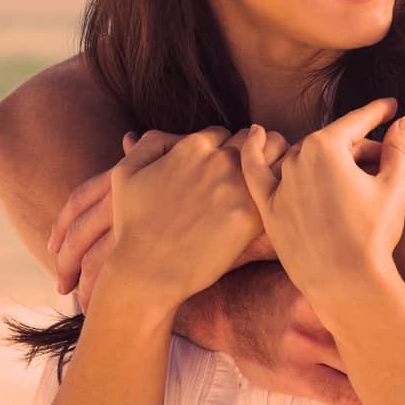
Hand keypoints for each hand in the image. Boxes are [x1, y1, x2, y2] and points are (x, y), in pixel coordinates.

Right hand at [108, 125, 286, 309]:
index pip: (224, 133)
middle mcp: (218, 160)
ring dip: (272, 163)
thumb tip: (171, 136)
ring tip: (268, 182)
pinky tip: (274, 203)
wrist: (147, 271)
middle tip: (251, 174)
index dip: (224, 149)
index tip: (224, 167)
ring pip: (273, 155)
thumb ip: (148, 143)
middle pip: (252, 139)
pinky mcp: (251, 214)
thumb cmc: (133, 225)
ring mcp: (236, 186)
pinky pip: (277, 188)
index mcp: (193, 147)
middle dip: (252, 151)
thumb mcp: (126, 173)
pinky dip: (279, 189)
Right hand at [215, 262, 404, 404]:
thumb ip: (349, 270)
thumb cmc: (277, 282)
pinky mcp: (294, 375)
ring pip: (364, 368)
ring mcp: (306, 346)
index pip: (389, 301)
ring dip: (395, 377)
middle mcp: (321, 311)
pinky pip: (340, 394)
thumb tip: (397, 273)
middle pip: (382, 336)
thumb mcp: (311, 265)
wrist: (225, 306)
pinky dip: (366, 401)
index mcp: (332, 279)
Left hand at [240, 98, 404, 313]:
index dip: (377, 112)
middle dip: (358, 146)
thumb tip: (404, 120)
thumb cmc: (373, 235)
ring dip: (323, 156)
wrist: (346, 284)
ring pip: (302, 158)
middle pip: (332, 144)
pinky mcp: (268, 209)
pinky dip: (252, 152)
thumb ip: (398, 148)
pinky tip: (254, 134)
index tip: (390, 106)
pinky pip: (254, 174)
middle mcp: (297, 160)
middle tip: (383, 156)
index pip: (356, 122)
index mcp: (327, 147)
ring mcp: (280, 184)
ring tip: (344, 160)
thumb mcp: (395, 186)